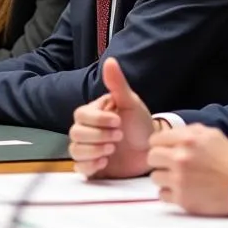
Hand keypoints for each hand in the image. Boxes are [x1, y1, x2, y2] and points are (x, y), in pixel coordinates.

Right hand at [69, 57, 155, 178]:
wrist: (152, 149)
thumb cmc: (140, 123)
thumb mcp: (131, 103)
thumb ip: (118, 84)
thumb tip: (110, 60)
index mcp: (93, 113)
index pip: (81, 115)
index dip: (98, 120)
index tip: (118, 121)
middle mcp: (87, 130)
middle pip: (75, 133)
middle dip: (97, 136)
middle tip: (119, 137)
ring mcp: (88, 149)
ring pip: (75, 150)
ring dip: (93, 150)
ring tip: (112, 150)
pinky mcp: (92, 166)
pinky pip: (80, 168)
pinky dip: (90, 165)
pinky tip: (105, 162)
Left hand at [147, 124, 227, 215]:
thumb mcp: (212, 135)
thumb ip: (189, 131)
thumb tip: (171, 134)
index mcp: (187, 140)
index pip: (155, 140)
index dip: (160, 145)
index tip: (165, 150)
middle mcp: (180, 158)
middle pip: (151, 157)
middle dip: (160, 160)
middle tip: (170, 165)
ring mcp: (180, 180)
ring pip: (155, 177)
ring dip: (165, 178)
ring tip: (179, 178)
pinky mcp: (182, 199)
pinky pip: (162, 195)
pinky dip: (170, 193)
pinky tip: (182, 190)